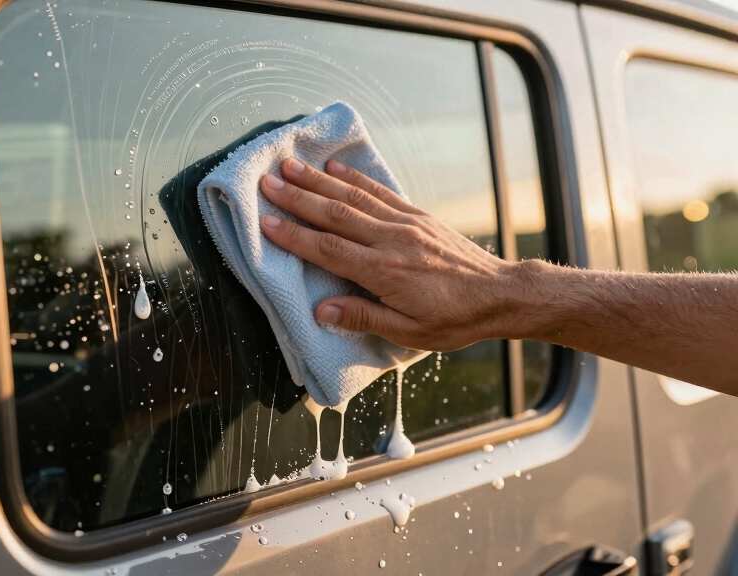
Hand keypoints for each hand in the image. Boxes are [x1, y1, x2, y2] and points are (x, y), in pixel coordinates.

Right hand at [258, 157, 522, 351]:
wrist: (500, 294)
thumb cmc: (454, 320)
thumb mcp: (410, 333)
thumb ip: (363, 319)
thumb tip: (321, 311)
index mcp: (385, 272)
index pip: (329, 250)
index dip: (295, 236)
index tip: (267, 222)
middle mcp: (392, 241)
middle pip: (335, 214)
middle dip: (297, 198)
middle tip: (267, 184)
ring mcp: (405, 223)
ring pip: (353, 197)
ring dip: (318, 181)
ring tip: (290, 166)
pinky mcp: (417, 215)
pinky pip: (380, 192)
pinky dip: (354, 178)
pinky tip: (334, 167)